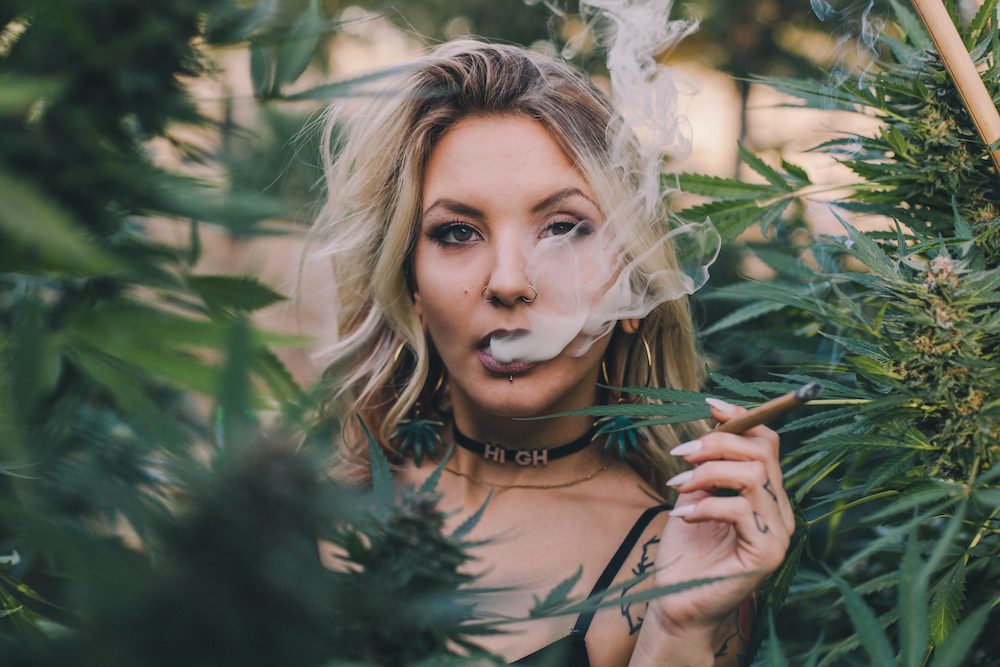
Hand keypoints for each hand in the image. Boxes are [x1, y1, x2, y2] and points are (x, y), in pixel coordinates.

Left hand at [641, 398, 793, 654]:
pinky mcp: (767, 554)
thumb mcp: (694, 496)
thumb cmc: (686, 551)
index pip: (768, 444)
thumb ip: (707, 465)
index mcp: (767, 495)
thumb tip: (709, 421)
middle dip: (718, 444)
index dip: (742, 419)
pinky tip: (684, 515)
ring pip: (753, 476)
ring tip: (678, 486)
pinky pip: (741, 510)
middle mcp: (780, 511)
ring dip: (708, 473)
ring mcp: (778, 533)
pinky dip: (707, 505)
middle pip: (762, 454)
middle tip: (681, 454)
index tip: (710, 405)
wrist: (677, 602)